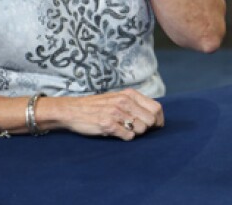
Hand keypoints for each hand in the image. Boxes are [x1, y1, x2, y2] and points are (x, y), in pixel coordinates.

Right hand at [44, 89, 164, 140]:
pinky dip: (126, 137)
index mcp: (129, 94)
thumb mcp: (118, 98)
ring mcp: (116, 113)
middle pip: (151, 120)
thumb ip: (134, 104)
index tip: (156, 126)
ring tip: (125, 130)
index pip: (156, 107)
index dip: (159, 119)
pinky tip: (118, 133)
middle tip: (138, 130)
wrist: (72, 110)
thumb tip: (154, 115)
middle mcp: (125, 102)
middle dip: (148, 128)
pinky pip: (128, 136)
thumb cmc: (97, 106)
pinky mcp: (108, 125)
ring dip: (136, 133)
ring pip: (141, 129)